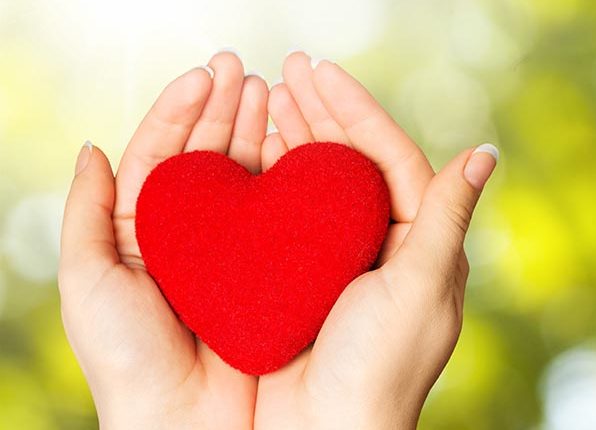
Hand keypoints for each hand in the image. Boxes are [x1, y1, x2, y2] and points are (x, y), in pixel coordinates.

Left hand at [59, 52, 269, 427]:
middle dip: (225, 109)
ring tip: (274, 92)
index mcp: (141, 232)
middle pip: (207, 157)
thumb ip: (85, 212)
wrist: (186, 423)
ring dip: (257, 132)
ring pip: (246, 179)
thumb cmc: (127, 359)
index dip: (182, 111)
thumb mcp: (87, 279)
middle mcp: (190, 236)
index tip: (208, 76)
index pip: (162, 155)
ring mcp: (233, 252)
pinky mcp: (271, 271)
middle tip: (246, 70)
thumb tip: (93, 146)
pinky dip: (287, 178)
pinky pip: (279, 216)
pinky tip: (295, 146)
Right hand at [253, 52, 496, 428]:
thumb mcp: (420, 286)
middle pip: (352, 164)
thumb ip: (447, 216)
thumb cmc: (382, 368)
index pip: (390, 158)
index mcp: (423, 243)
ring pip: (318, 185)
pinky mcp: (303, 280)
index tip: (321, 73)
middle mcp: (385, 246)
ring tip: (263, 98)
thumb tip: (485, 151)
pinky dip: (271, 183)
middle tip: (284, 69)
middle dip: (320, 114)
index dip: (357, 111)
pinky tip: (252, 153)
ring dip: (294, 139)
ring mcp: (342, 262)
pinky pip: (288, 219)